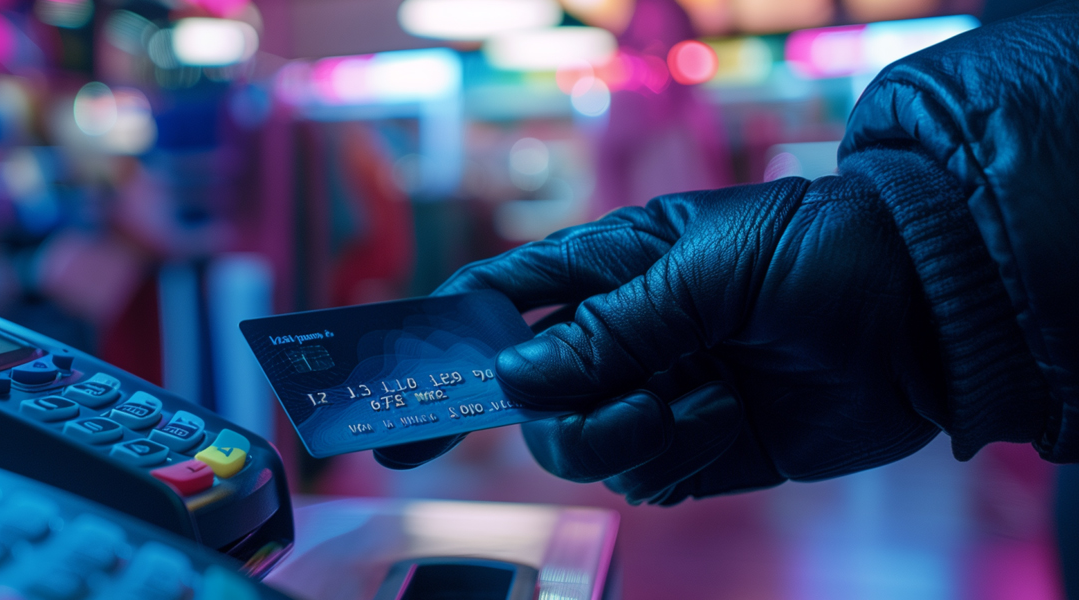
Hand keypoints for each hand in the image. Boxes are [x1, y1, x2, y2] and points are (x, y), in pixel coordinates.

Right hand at [376, 176, 942, 503]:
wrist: (931, 311)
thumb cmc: (822, 249)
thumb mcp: (710, 268)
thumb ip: (612, 324)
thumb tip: (516, 377)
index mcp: (605, 268)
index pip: (495, 304)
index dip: (441, 344)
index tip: (403, 398)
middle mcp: (619, 335)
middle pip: (530, 402)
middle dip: (564, 417)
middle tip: (635, 407)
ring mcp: (655, 392)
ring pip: (581, 448)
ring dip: (630, 439)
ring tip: (701, 405)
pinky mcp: (699, 447)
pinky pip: (644, 478)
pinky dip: (675, 461)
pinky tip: (728, 421)